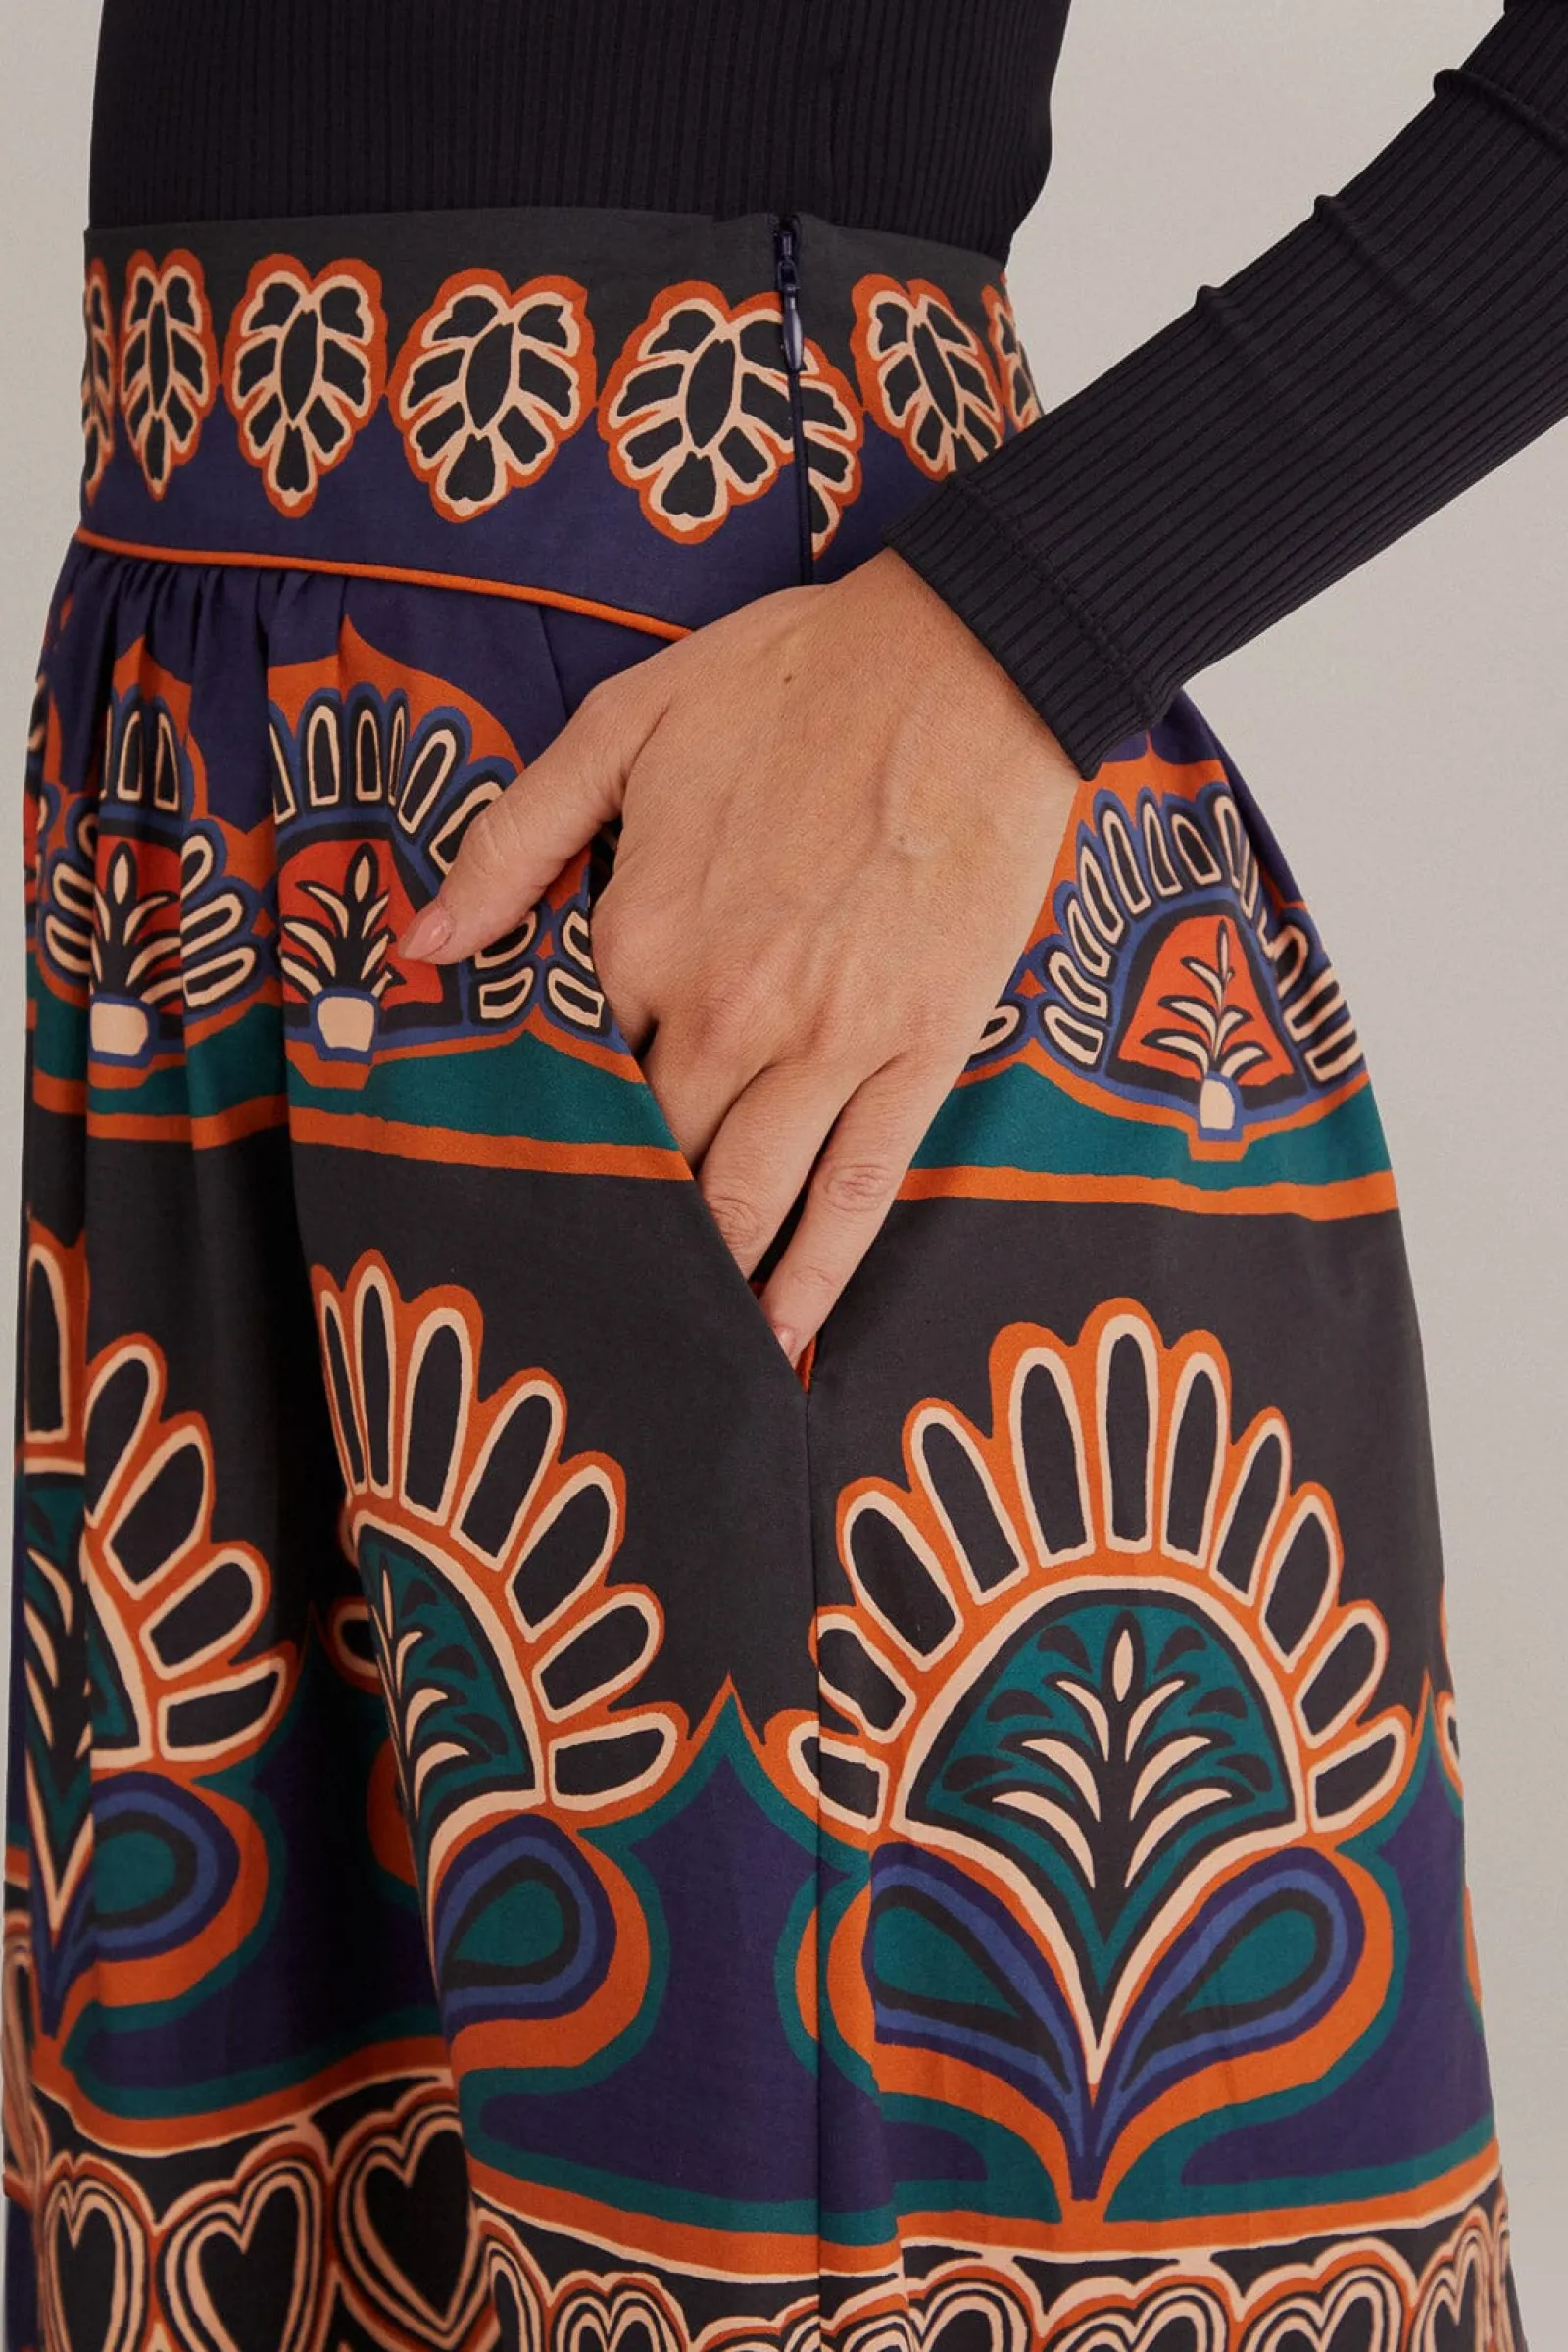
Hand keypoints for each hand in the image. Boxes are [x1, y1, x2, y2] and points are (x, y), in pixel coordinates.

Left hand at [395, 547, 1081, 1362]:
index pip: (565, 1073)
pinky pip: (857, 1191)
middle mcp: (722, 1012)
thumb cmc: (794, 680)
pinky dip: (814, 1277)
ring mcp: (828, 1044)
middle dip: (606, 1227)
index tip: (511, 1192)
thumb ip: (512, 841)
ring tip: (659, 1342)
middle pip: (644, 1156)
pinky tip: (779, 1339)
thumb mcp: (623, 726)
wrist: (973, 664)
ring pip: (742, 1198)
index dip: (537, 1134)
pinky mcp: (920, 1053)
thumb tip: (417, 944)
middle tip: (572, 1298)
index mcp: (639, 934)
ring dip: (696, 1276)